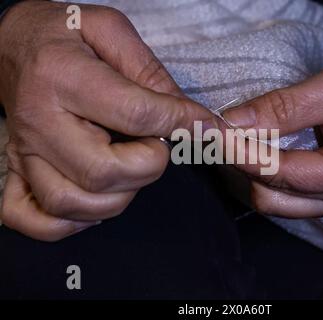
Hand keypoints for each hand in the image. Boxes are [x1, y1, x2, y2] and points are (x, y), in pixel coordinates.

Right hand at [0, 1, 209, 240]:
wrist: (11, 45)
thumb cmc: (63, 35)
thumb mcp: (111, 30)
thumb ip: (151, 72)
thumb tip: (187, 116)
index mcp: (63, 76)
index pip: (136, 115)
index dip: (182, 123)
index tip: (206, 126)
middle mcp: (40, 122)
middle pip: (104, 173)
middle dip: (150, 165)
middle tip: (155, 144)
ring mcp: (24, 153)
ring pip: (75, 203)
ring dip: (119, 195)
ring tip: (129, 166)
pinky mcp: (17, 172)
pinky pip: (38, 220)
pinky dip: (74, 223)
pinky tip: (96, 199)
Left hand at [213, 39, 322, 217]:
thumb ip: (284, 108)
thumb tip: (233, 122)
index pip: (279, 174)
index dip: (241, 153)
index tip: (213, 131)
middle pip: (270, 197)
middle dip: (243, 166)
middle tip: (222, 133)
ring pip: (273, 201)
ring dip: (251, 173)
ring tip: (239, 139)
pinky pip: (283, 195)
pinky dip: (263, 175)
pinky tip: (257, 150)